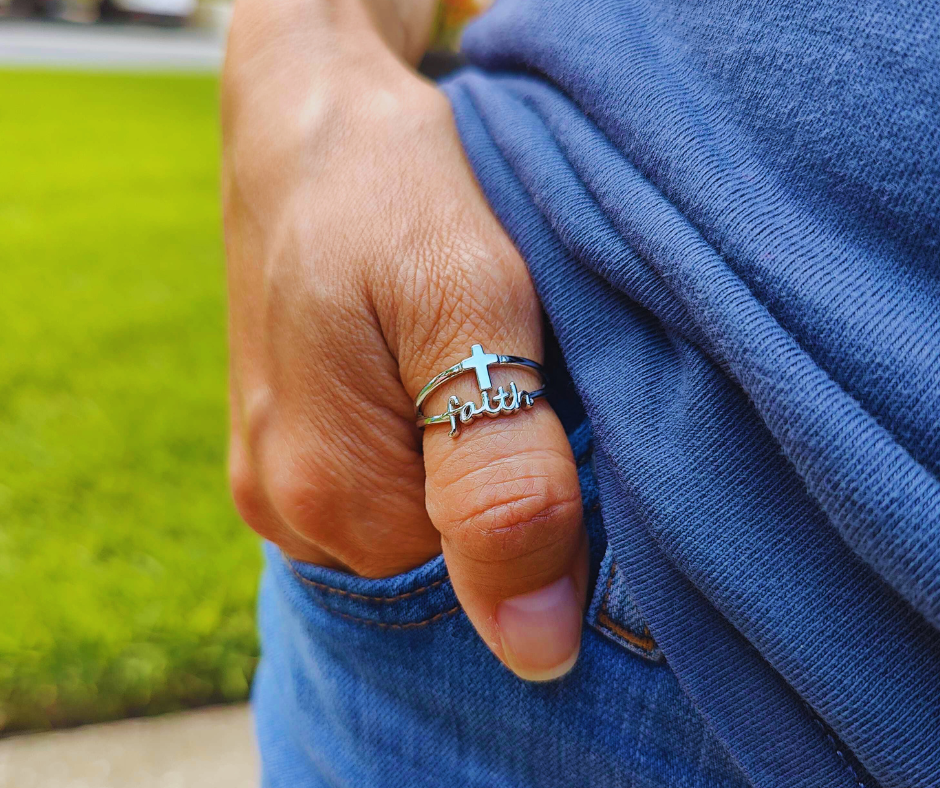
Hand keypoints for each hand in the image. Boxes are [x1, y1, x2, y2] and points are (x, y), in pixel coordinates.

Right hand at [222, 0, 587, 680]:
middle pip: (445, 559)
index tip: (558, 405)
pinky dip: (428, 448)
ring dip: (466, 461)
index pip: (484, 582)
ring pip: (416, 524)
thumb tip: (534, 655)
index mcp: (327, 491)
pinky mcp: (286, 445)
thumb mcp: (466, 313)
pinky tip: (434, 380)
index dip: (548, 508)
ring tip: (470, 359)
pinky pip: (381, 487)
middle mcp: (287, 509)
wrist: (306, 116)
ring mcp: (277, 479)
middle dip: (503, 481)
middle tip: (518, 365)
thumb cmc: (390, 191)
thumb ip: (499, 489)